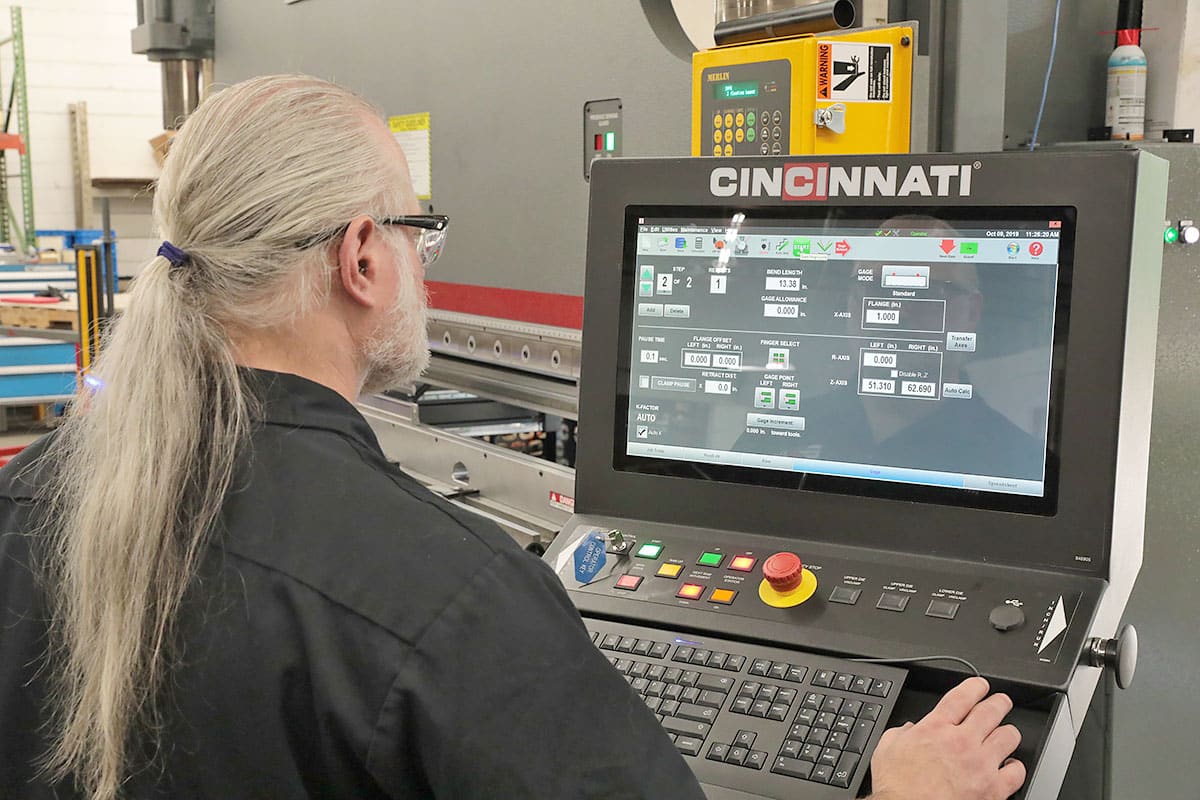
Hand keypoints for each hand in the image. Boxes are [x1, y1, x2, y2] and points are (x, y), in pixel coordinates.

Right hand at [868, 677, 1025, 799]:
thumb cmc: (896, 788)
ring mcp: (980, 764)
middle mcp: (961, 741)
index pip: (962, 696)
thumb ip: (900, 733)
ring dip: (1008, 732)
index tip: (980, 686)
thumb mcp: (886, 749)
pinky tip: (1009, 767)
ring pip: (1009, 736)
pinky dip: (1015, 767)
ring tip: (1005, 734)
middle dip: (999, 702)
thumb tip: (909, 730)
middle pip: (991, 710)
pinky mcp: (993, 789)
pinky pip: (1017, 771)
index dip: (975, 686)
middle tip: (1001, 702)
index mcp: (935, 728)